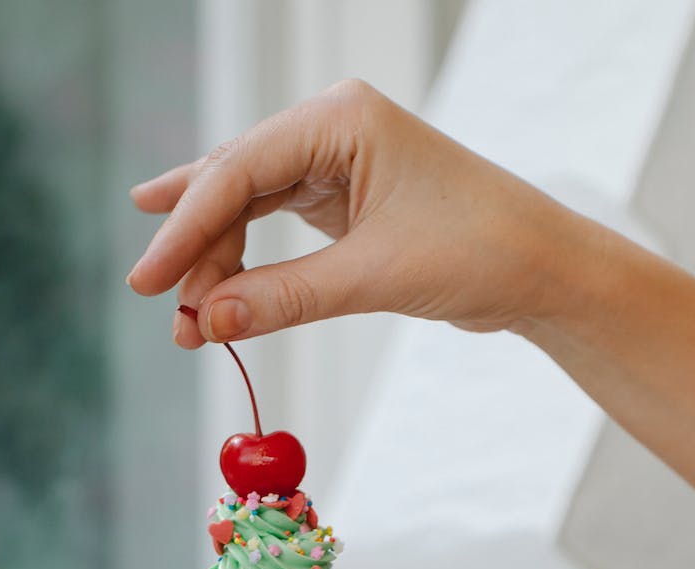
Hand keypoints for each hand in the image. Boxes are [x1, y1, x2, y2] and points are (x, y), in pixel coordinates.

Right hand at [127, 79, 581, 345]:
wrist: (547, 271)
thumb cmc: (482, 251)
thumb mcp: (375, 276)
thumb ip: (286, 297)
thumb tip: (208, 322)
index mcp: (342, 118)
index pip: (238, 170)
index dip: (186, 229)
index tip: (147, 281)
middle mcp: (334, 129)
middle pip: (235, 185)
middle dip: (199, 251)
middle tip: (165, 309)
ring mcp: (339, 162)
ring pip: (251, 207)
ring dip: (220, 264)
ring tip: (190, 320)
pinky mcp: (349, 200)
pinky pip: (278, 224)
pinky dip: (250, 264)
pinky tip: (212, 285)